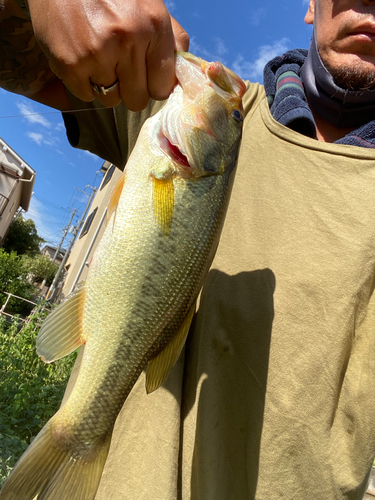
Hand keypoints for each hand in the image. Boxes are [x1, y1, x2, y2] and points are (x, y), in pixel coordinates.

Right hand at [27, 0, 189, 109]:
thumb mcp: (150, 5)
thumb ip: (172, 39)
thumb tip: (183, 75)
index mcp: (153, 25)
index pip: (163, 87)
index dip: (154, 86)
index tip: (146, 77)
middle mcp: (128, 39)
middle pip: (138, 100)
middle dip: (131, 89)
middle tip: (120, 68)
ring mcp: (98, 53)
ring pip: (112, 100)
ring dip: (107, 86)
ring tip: (99, 59)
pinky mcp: (70, 63)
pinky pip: (87, 96)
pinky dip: (84, 84)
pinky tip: (82, 59)